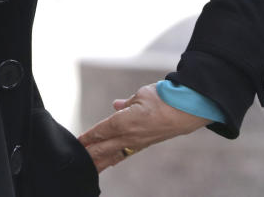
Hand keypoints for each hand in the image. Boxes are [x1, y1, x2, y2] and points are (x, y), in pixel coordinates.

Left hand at [77, 83, 209, 171]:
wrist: (188, 111)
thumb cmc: (164, 99)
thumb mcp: (141, 95)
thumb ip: (126, 103)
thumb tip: (116, 105)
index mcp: (124, 122)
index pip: (100, 131)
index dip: (87, 137)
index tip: (76, 142)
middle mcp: (129, 136)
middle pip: (102, 148)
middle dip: (88, 153)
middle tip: (75, 159)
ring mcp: (138, 142)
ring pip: (113, 155)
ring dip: (100, 161)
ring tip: (88, 168)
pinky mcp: (146, 144)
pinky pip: (126, 154)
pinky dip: (115, 159)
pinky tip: (111, 162)